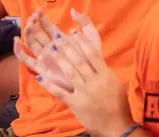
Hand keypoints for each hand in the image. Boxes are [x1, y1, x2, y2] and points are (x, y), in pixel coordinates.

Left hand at [13, 9, 132, 136]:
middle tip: (57, 36)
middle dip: (67, 47)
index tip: (73, 32)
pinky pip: (60, 92)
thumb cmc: (118, 104)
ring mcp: (84, 92)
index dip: (81, 42)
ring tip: (50, 49)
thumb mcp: (114, 83)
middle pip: (79, 60)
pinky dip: (49, 84)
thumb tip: (95, 59)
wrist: (116, 126)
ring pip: (70, 73)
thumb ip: (103, 71)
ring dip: (59, 60)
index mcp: (105, 75)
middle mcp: (94, 81)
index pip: (92, 54)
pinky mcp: (76, 103)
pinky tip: (40, 76)